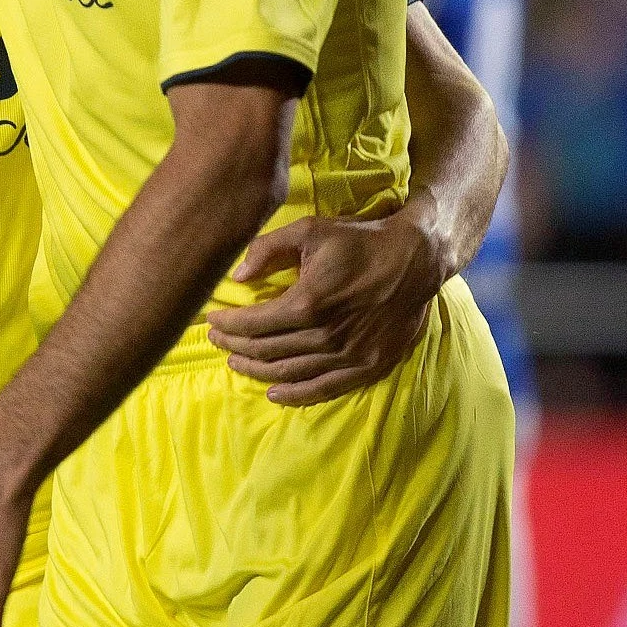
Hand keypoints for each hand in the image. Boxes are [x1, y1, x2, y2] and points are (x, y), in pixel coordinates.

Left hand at [208, 207, 442, 405]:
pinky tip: (274, 393)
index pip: (254, 324)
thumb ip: (268, 249)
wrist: (415, 261)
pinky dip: (295, 395)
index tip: (211, 321)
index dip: (227, 326)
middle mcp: (326, 335)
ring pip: (289, 372)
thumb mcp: (311, 231)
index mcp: (309, 302)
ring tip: (236, 362)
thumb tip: (237, 277)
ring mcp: (348, 355)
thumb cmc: (360, 242)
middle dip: (235, 347)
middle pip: (267, 350)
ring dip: (257, 370)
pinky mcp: (367, 366)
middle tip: (218, 341)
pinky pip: (324, 389)